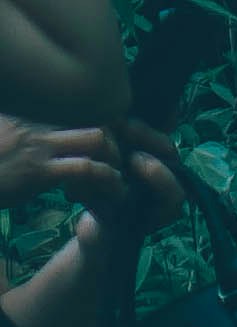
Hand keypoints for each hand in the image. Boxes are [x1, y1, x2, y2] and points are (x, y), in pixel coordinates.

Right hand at [0, 116, 157, 218]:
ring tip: (117, 184)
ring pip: (99, 140)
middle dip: (117, 142)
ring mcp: (39, 146)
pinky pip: (88, 170)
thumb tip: (39, 150)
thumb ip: (24, 135)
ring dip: (116, 162)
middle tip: (119, 169)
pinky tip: (106, 198)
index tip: (106, 154)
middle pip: (94, 118)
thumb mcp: (5, 139)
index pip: (78, 112)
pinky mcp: (39, 171)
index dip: (100, 130)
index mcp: (29, 117)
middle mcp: (37, 125)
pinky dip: (107, 183)